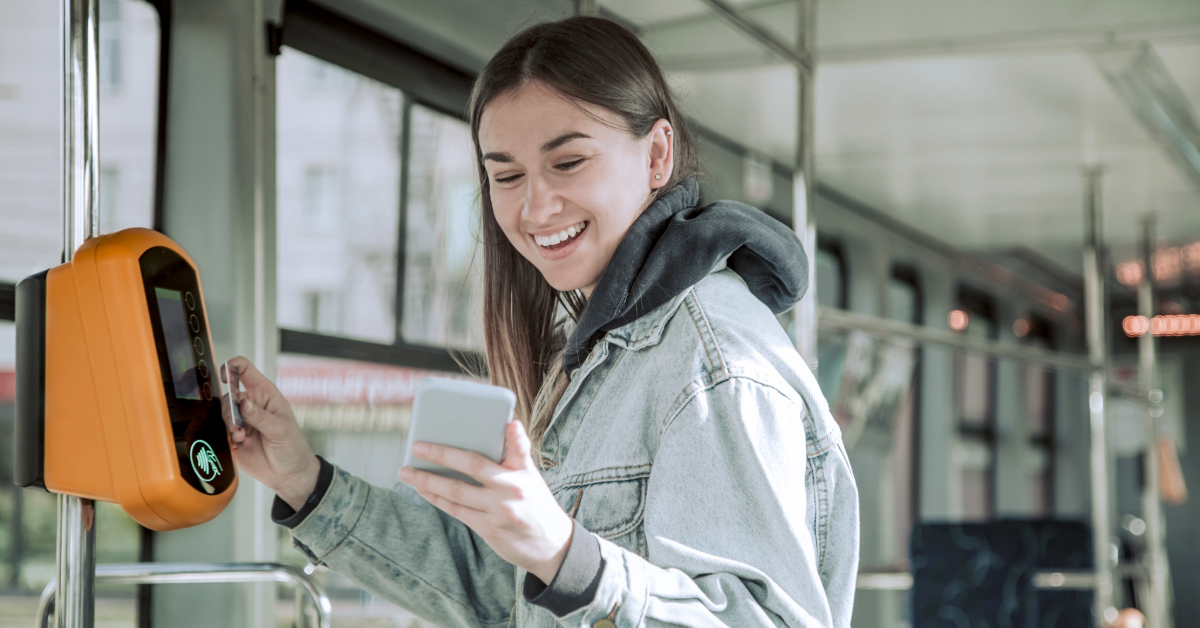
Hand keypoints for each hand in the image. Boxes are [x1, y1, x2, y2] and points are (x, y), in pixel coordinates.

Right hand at [222, 357, 320, 509]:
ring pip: (223, 413)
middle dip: (230, 408)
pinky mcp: (234, 437)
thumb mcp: (280, 429)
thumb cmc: (292, 447)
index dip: (232, 367)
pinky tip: (242, 443)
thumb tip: (243, 403)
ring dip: (230, 424)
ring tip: (242, 435)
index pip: (245, 371)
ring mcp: (242, 421)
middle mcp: (252, 405)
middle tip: (238, 423)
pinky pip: (222, 431)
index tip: (225, 375)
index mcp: (265, 395)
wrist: (289, 474)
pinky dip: (229, 436)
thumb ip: (260, 416)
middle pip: (229, 394)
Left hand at [399, 420, 572, 584]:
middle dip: (442, 454)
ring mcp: (499, 510)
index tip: (510, 424)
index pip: (520, 448)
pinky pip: (457, 510)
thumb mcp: (531, 475)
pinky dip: (437, 499)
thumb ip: (514, 453)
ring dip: (428, 481)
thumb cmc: (534, 501)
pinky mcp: (489, 529)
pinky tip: (423, 490)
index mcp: (524, 471)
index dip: (516, 435)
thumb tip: (503, 427)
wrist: (550, 543)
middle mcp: (512, 488)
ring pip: (457, 491)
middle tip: (417, 446)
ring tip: (406, 472)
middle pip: (473, 466)